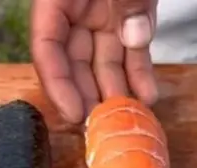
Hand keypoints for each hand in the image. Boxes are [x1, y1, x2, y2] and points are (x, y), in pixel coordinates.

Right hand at [31, 0, 158, 123]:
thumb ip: (125, 1)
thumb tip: (133, 37)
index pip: (47, 44)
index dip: (58, 82)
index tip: (74, 113)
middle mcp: (78, 10)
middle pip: (75, 60)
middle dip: (87, 96)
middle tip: (101, 127)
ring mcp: (103, 15)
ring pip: (105, 61)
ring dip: (116, 92)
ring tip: (128, 118)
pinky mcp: (129, 18)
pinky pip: (132, 51)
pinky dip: (140, 74)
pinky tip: (148, 96)